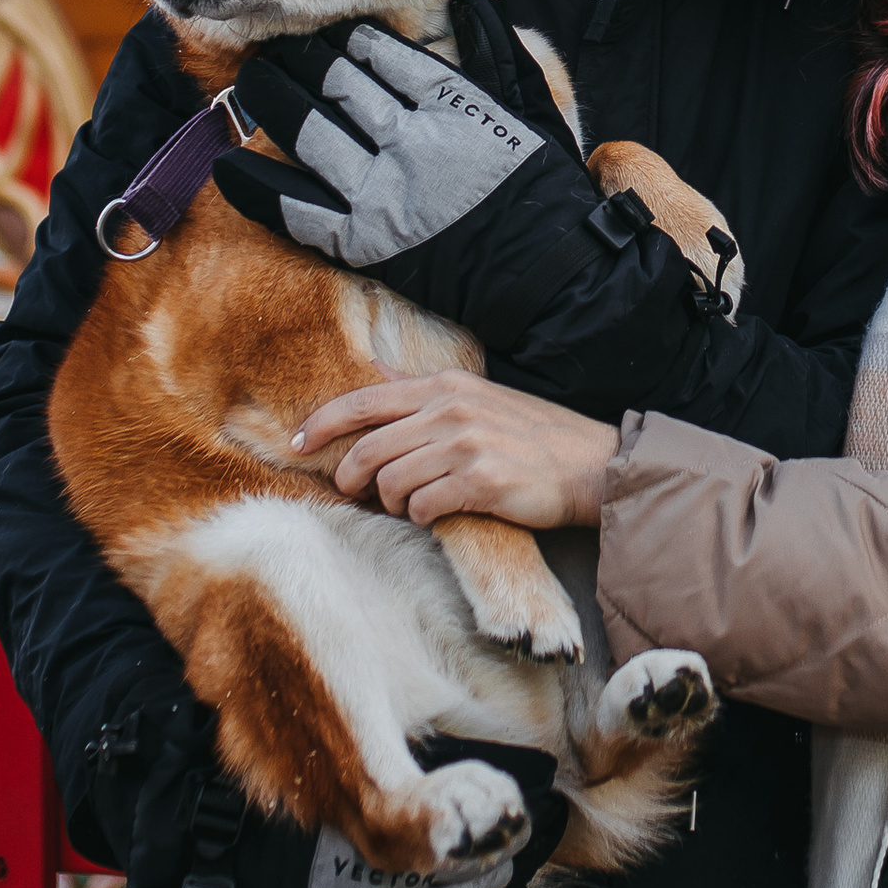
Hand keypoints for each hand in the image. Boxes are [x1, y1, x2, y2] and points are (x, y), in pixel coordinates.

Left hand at [215, 18, 583, 272]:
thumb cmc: (543, 187)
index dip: (350, 37)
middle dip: (302, 58)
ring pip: (309, 133)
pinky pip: (296, 209)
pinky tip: (226, 166)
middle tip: (279, 44)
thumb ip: (497, 51)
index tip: (333, 30)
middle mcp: (406, 139)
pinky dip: (257, 188)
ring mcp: (380, 191)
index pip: (382, 53)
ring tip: (252, 78)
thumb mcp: (532, 108)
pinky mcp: (363, 242)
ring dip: (274, 100)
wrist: (546, 273)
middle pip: (336, 83)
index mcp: (448, 102)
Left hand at [296, 371, 618, 528]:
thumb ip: (421, 391)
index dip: (322, 423)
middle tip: (353, 493)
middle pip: (368, 448)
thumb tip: (371, 370)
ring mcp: (465, 445)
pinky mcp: (479, 482)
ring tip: (412, 503)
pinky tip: (439, 513)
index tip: (297, 444)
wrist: (589, 466)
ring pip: (390, 482)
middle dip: (350, 477)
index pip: (363, 400)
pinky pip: (421, 507)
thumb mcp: (476, 397)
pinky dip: (422, 517)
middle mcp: (451, 409)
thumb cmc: (531, 436)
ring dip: (392, 502)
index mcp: (446, 386)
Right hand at [298, 821, 522, 887]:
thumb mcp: (373, 819)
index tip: (502, 836)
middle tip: (500, 857)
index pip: (468, 861)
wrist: (280, 885)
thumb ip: (416, 817)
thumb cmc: (328, 842)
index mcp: (399, 865)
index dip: (490, 848)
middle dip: (492, 872)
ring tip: (483, 882)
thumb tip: (462, 803)